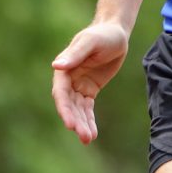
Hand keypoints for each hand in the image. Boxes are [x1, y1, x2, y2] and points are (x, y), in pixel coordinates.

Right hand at [50, 21, 129, 143]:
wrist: (115, 33)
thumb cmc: (101, 34)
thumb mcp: (90, 42)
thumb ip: (75, 54)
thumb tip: (56, 66)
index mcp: (64, 69)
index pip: (61, 93)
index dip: (65, 109)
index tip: (70, 125)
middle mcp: (68, 79)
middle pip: (69, 105)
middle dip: (75, 121)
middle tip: (84, 136)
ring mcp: (78, 86)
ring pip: (78, 109)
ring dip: (82, 124)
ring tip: (89, 139)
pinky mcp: (89, 90)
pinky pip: (87, 108)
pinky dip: (89, 120)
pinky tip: (93, 133)